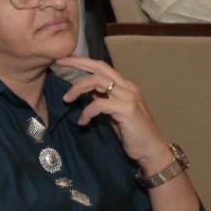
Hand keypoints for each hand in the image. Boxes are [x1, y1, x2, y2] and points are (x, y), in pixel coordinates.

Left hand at [57, 56, 174, 170]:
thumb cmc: (132, 132)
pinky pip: (98, 104)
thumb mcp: (113, 111)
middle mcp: (128, 87)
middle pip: (99, 67)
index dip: (82, 62)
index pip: (102, 67)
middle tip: (59, 62)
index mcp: (124, 86)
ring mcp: (128, 97)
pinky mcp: (126, 109)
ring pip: (97, 81)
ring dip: (78, 88)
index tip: (64, 60)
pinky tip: (83, 122)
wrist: (151, 149)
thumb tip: (85, 90)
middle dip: (78, 62)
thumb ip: (102, 98)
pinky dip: (87, 111)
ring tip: (66, 99)